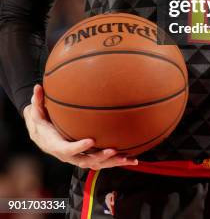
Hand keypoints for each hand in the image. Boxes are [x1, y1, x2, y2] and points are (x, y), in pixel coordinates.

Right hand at [23, 84, 138, 169]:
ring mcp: (80, 158)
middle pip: (86, 161)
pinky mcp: (88, 157)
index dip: (79, 147)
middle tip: (113, 150)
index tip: (90, 140)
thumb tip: (37, 86)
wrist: (43, 138)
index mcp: (57, 146)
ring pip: (98, 164)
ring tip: (129, 159)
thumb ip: (37, 101)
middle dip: (100, 157)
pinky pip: (103, 161)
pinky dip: (117, 161)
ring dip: (113, 162)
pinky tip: (132, 158)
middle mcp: (70, 156)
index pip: (68, 149)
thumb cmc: (41, 123)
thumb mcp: (35, 113)